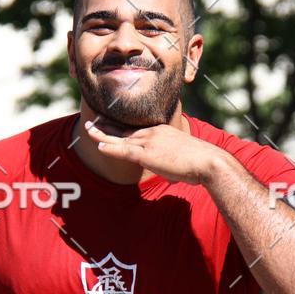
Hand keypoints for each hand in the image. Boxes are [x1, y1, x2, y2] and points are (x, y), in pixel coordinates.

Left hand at [85, 119, 223, 184]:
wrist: (206, 161)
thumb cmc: (199, 163)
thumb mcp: (183, 157)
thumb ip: (172, 161)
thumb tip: (171, 171)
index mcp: (161, 131)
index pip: (136, 128)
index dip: (121, 127)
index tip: (110, 124)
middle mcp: (153, 133)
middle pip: (124, 130)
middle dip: (106, 126)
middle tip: (92, 122)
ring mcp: (149, 142)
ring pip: (120, 138)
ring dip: (102, 135)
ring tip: (88, 130)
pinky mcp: (147, 154)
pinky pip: (123, 150)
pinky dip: (110, 148)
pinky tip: (99, 146)